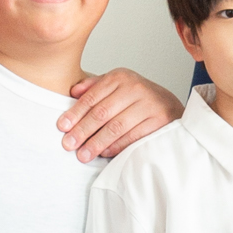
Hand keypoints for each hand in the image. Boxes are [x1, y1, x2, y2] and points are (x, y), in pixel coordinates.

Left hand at [58, 71, 181, 161]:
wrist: (169, 105)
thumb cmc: (137, 98)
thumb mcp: (117, 86)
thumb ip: (95, 87)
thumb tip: (73, 92)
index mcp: (120, 77)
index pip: (92, 97)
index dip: (75, 113)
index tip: (62, 127)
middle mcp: (135, 88)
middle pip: (102, 113)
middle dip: (82, 131)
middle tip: (69, 145)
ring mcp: (148, 105)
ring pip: (116, 127)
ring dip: (97, 143)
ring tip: (83, 154)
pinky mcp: (159, 121)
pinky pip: (132, 137)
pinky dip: (116, 147)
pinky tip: (104, 153)